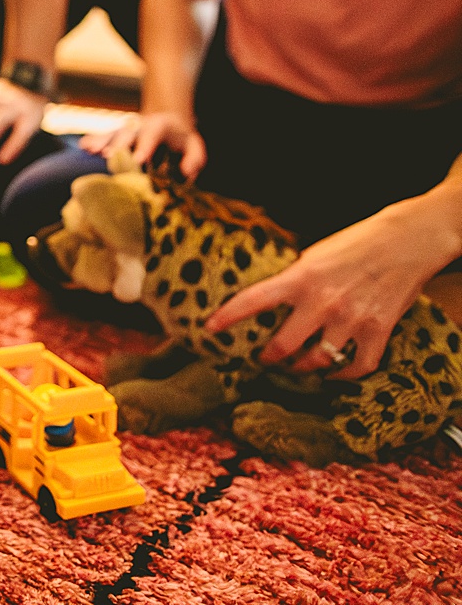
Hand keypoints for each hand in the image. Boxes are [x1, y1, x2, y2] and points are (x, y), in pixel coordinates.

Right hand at [79, 111, 206, 178]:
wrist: (167, 124)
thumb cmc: (181, 140)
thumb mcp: (194, 146)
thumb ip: (194, 157)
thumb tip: (187, 171)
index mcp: (161, 126)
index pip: (152, 134)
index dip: (144, 146)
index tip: (137, 160)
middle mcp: (140, 125)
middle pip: (128, 133)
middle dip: (118, 145)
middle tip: (108, 157)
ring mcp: (126, 130)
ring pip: (113, 133)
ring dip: (102, 142)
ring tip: (90, 150)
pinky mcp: (116, 136)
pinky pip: (104, 137)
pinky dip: (94, 141)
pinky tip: (84, 147)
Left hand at [205, 199, 445, 378]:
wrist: (408, 240)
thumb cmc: (358, 242)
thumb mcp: (315, 254)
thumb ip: (294, 279)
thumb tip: (273, 299)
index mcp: (301, 278)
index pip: (254, 300)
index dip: (228, 317)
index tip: (209, 329)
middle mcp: (323, 302)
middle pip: (283, 345)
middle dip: (269, 357)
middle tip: (263, 359)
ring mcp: (352, 320)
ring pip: (317, 361)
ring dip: (303, 368)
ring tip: (297, 367)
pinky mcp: (379, 331)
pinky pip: (357, 366)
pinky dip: (344, 375)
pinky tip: (335, 374)